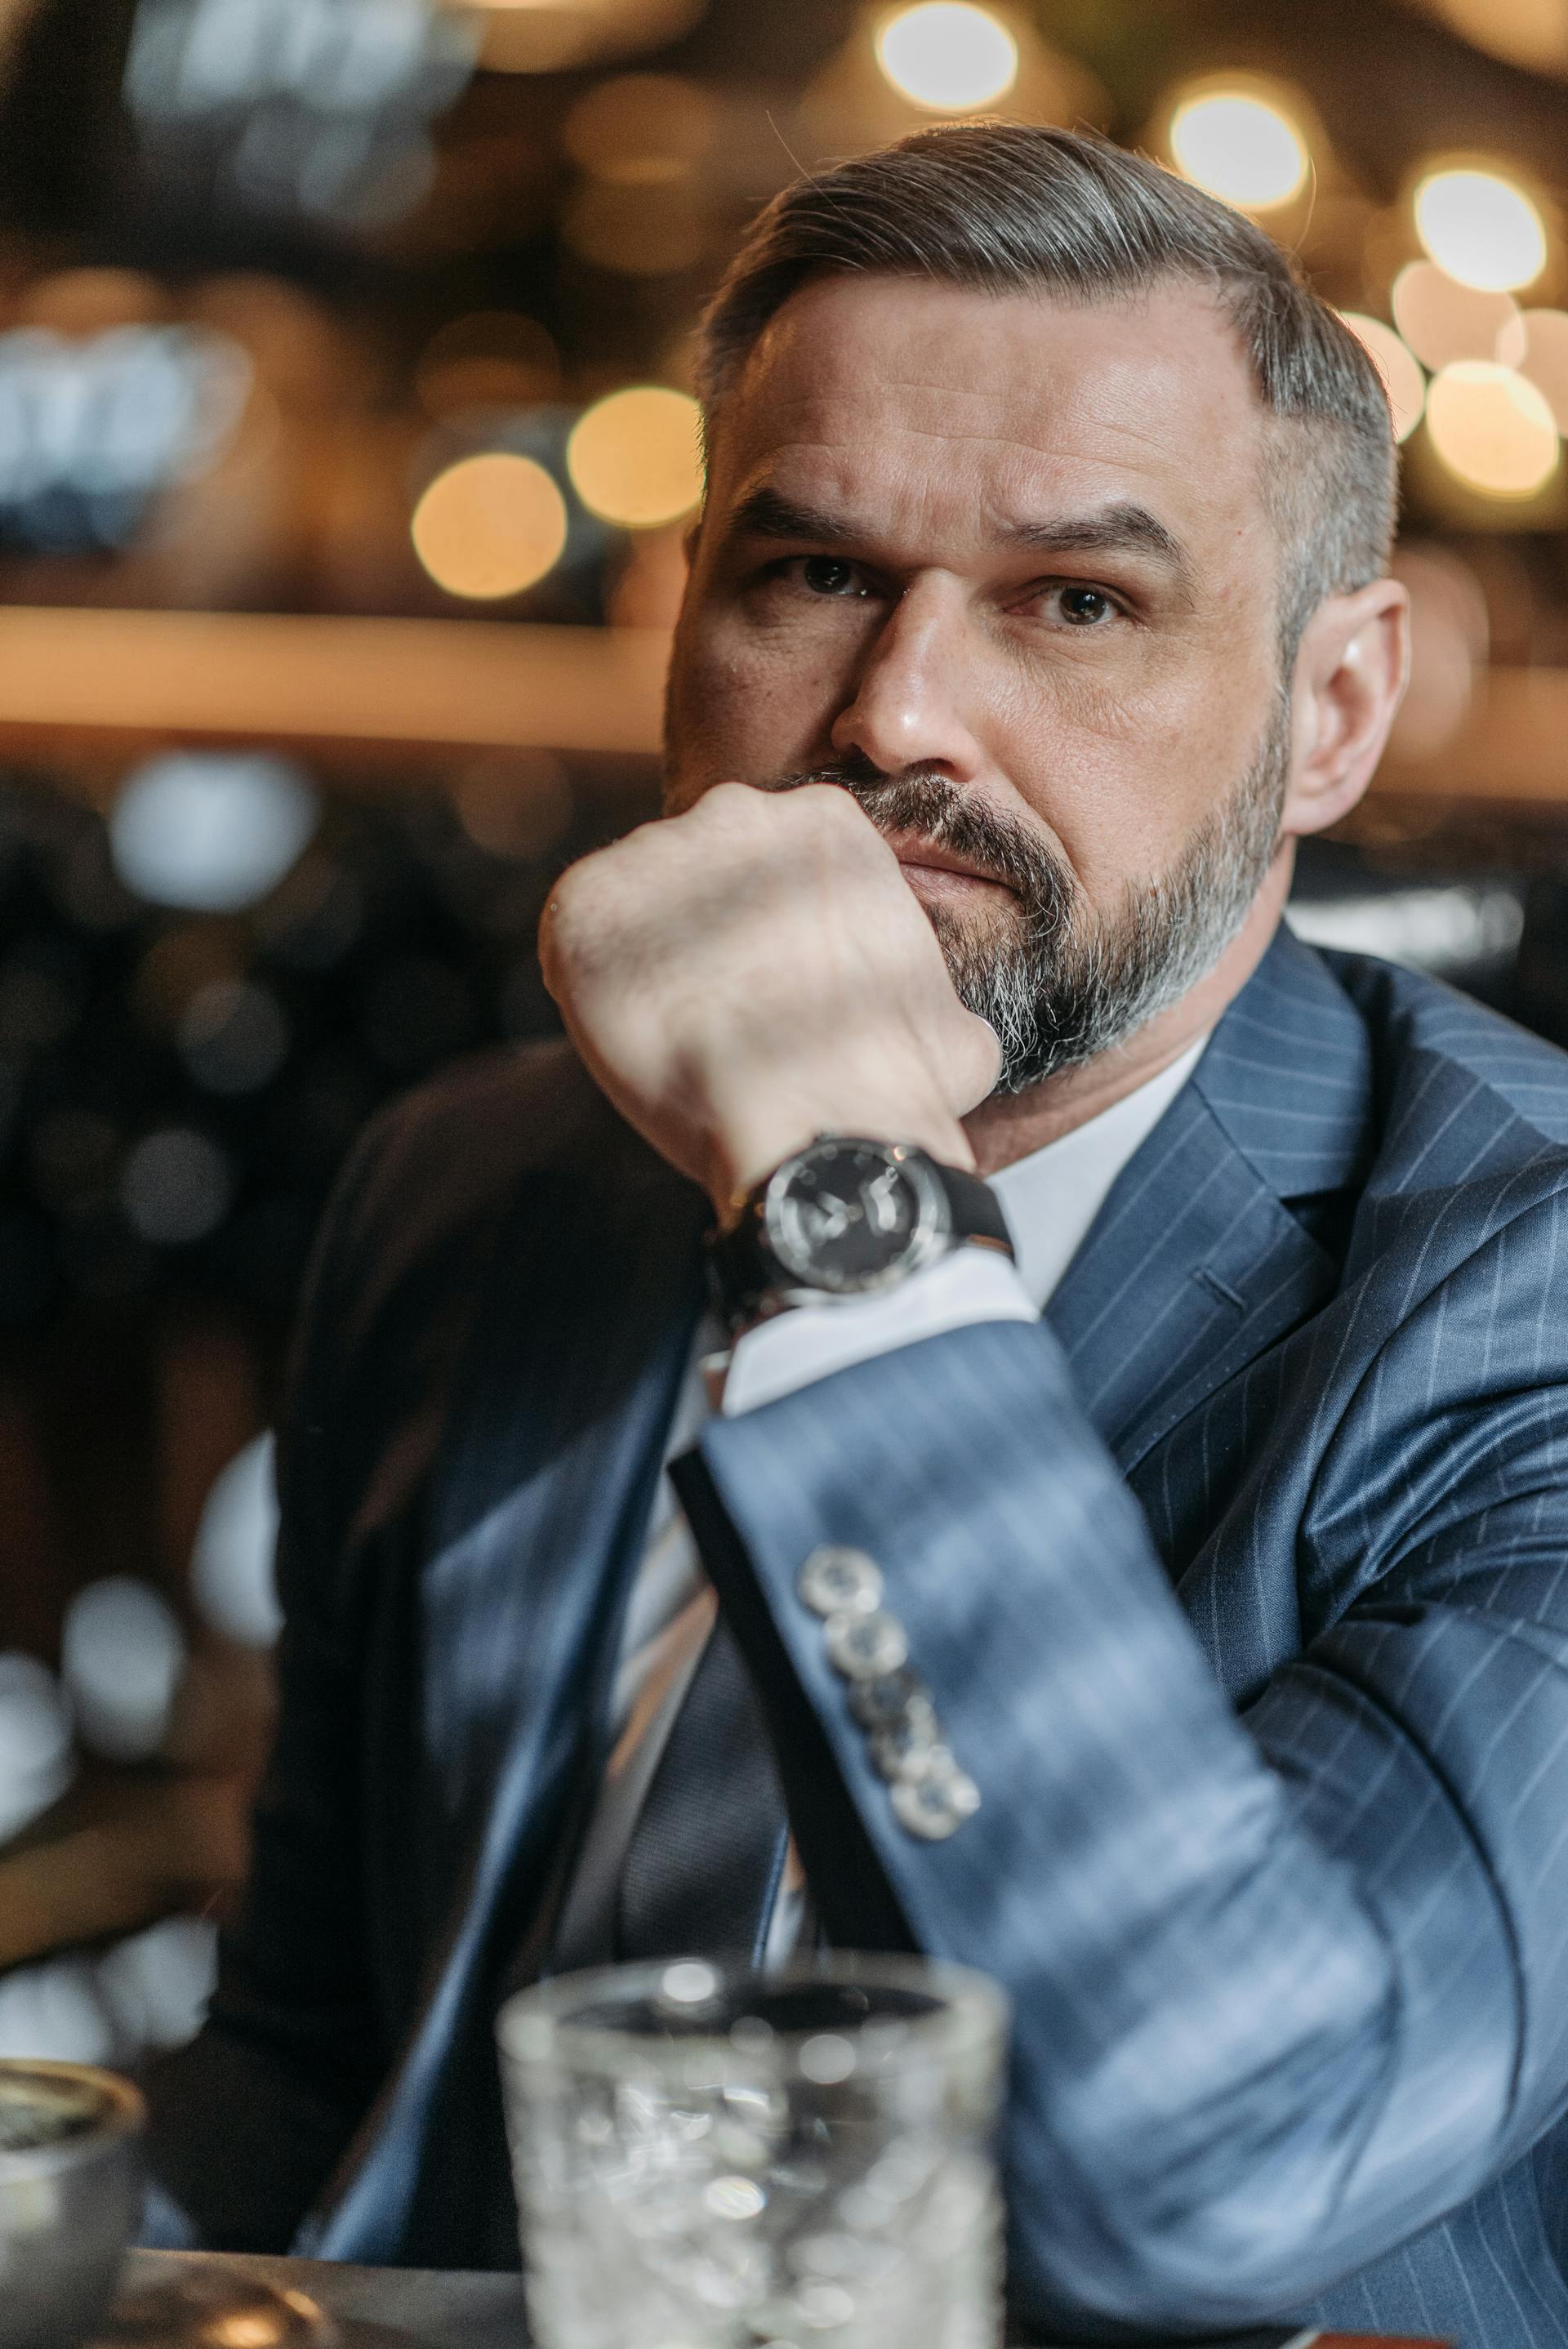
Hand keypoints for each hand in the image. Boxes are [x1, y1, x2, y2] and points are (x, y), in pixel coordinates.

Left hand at [539, 783, 1000, 1214]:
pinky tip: (640, 1041)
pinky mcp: (584, 904)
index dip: (768, 936)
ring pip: (641, 910)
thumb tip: (935, 1024)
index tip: (775, 990)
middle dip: (710, 937)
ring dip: (653, 967)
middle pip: (704, 872)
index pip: (772, 864)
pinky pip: (578, 946)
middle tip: (728, 1015)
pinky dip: (594, 995)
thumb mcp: (948, 1018)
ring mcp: (654, 851)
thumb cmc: (894, 1080)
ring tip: (685, 1041)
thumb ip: (917, 988)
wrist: (813, 1119)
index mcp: (823, 818)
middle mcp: (734, 810)